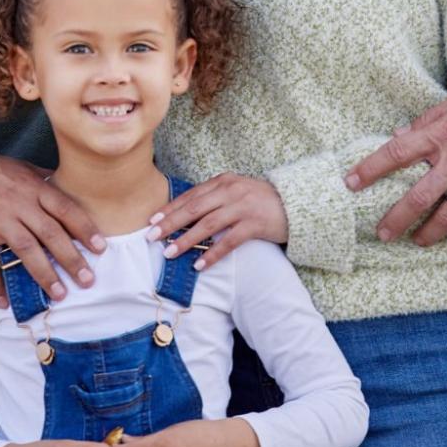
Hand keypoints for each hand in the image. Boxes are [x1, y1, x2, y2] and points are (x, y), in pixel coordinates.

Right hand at [0, 144, 105, 307]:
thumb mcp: (17, 167)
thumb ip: (41, 179)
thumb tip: (63, 185)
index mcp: (31, 186)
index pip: (65, 208)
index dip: (85, 229)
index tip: (100, 248)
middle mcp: (18, 203)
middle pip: (51, 233)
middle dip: (72, 259)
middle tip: (88, 280)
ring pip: (26, 250)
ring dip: (44, 274)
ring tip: (59, 294)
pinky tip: (3, 302)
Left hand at [145, 172, 286, 270]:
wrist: (295, 204)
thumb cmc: (261, 200)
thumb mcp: (236, 192)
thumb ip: (215, 198)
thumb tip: (186, 216)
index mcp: (223, 181)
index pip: (191, 195)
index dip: (171, 208)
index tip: (152, 220)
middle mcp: (231, 191)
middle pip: (194, 208)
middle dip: (170, 223)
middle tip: (151, 236)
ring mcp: (243, 207)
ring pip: (208, 224)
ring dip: (186, 239)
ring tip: (170, 253)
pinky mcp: (254, 224)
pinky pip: (229, 241)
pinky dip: (213, 253)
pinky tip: (200, 265)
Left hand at [346, 79, 446, 241]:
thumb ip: (428, 120)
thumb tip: (400, 135)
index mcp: (442, 133)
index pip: (396, 153)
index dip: (370, 169)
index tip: (350, 183)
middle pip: (418, 197)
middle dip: (396, 219)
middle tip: (382, 234)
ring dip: (429, 234)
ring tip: (419, 241)